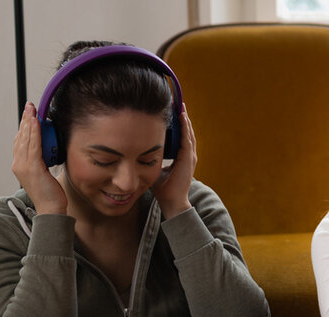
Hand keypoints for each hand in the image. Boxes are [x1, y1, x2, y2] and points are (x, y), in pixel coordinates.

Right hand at [12, 102, 66, 214]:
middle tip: (29, 106)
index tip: (28, 115)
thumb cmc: (50, 193)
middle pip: (20, 137)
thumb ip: (43, 161)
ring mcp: (24, 166)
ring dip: (29, 122)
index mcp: (20, 165)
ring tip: (32, 110)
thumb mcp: (45, 173)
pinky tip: (36, 122)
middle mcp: (18, 164)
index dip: (23, 127)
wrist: (51, 208)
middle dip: (25, 120)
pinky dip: (33, 133)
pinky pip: (33, 146)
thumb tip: (50, 151)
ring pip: (25, 139)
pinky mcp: (33, 168)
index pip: (20, 142)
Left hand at [152, 104, 195, 218]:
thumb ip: (151, 159)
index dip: (178, 124)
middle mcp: (188, 155)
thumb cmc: (163, 188)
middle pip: (186, 131)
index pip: (180, 136)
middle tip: (178, 103)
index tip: (172, 112)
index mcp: (181, 157)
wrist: (171, 201)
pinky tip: (182, 117)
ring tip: (181, 106)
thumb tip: (139, 150)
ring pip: (188, 133)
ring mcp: (190, 156)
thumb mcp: (155, 169)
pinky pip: (187, 139)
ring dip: (185, 119)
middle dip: (182, 117)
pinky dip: (185, 127)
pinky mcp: (188, 158)